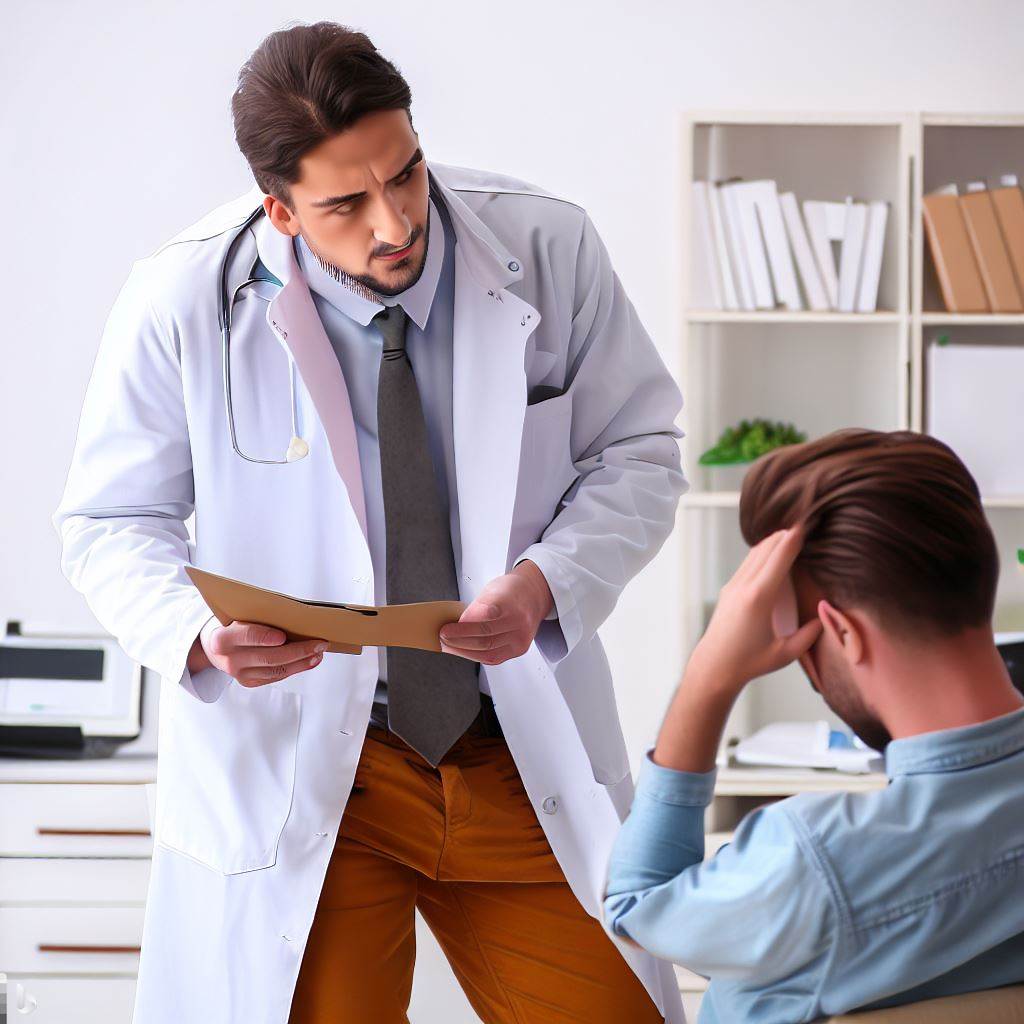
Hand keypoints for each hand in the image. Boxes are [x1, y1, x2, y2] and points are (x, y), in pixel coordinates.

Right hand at [187, 618, 328, 687]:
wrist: (214, 647)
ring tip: (320, 652)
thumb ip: (258, 616)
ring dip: (302, 662)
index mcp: (221, 639)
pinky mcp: (250, 682)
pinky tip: (311, 660)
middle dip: (297, 651)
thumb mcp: (237, 615)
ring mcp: (239, 675)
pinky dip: (296, 668)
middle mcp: (228, 660)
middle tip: (319, 643)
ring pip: (276, 670)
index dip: (264, 637)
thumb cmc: (233, 623)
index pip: (245, 636)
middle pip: (268, 657)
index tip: (283, 636)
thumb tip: (295, 615)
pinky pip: (276, 676)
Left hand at [437, 561, 553, 665]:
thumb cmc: (509, 592)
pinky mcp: (520, 649)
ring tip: (448, 646)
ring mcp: (521, 637)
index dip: (464, 624)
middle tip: (442, 637)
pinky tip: (463, 651)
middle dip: (459, 639)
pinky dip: (475, 655)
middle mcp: (518, 620)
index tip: (446, 627)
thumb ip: (476, 608)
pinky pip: (494, 657)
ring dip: (463, 650)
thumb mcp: (492, 590)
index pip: (485, 615)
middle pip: (485, 636)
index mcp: (510, 601)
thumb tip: (454, 626)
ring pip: (488, 650)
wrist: (533, 596)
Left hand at [688, 526, 821, 696]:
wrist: (714, 667)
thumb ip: (809, 635)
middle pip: (765, 549)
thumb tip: (825, 618)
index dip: (793, 540)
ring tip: (790, 534)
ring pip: (754, 554)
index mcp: (759, 598)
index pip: (778, 559)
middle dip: (785, 535)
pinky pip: (747, 563)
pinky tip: (771, 553)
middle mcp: (743, 586)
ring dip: (772, 542)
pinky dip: (761, 553)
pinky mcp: (728, 589)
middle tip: (804, 523)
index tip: (805, 524)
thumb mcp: (785, 653)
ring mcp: (733, 586)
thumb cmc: (749, 662)